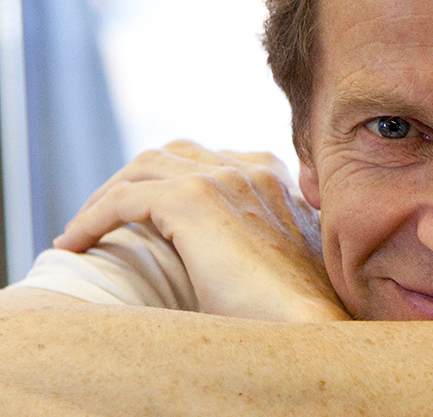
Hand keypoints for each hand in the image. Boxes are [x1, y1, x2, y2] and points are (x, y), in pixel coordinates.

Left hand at [54, 140, 348, 322]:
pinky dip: (92, 218)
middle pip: (172, 152)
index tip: (139, 214)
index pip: (207, 157)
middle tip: (102, 218)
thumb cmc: (296, 311)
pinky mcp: (194, 200)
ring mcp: (224, 179)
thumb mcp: (279, 261)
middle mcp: (251, 168)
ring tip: (81, 230)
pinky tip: (74, 244)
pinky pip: (124, 199)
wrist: (312, 326)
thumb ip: (256, 237)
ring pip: (142, 168)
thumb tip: (217, 254)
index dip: (166, 180)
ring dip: (104, 196)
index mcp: (274, 178)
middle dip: (131, 180)